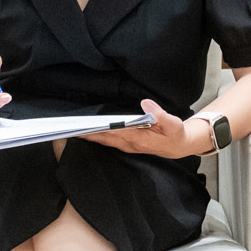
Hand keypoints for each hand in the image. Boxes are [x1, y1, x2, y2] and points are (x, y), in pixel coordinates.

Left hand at [85, 101, 209, 159]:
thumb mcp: (173, 123)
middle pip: (105, 138)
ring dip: (90, 136)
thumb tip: (145, 103)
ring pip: (105, 141)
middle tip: (71, 127)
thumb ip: (160, 114)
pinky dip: (97, 137)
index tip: (87, 125)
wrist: (178, 147)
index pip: (115, 132)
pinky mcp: (127, 144)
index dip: (100, 129)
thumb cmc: (175, 134)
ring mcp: (127, 146)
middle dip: (88, 133)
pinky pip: (108, 141)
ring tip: (75, 128)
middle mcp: (130, 144)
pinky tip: (89, 132)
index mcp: (139, 138)